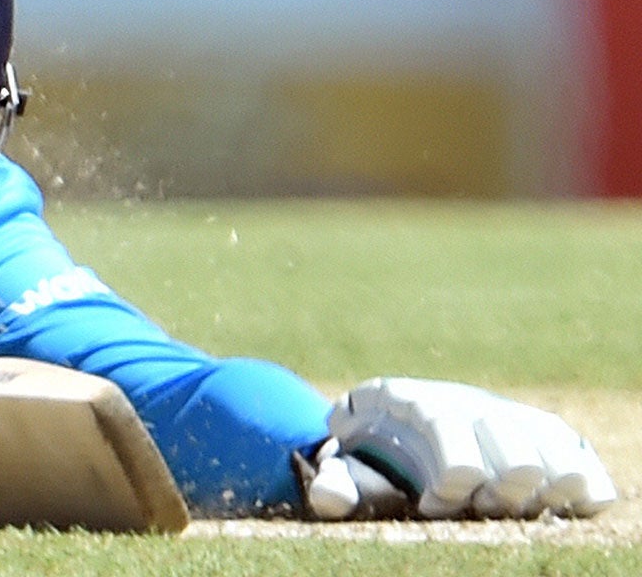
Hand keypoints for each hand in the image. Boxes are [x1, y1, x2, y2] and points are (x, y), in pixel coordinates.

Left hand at [301, 377, 617, 519]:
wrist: (400, 433)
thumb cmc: (374, 460)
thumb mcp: (352, 469)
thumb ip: (341, 484)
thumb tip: (327, 498)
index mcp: (409, 402)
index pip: (443, 429)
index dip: (447, 478)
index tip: (436, 506)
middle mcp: (460, 400)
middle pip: (505, 439)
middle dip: (500, 485)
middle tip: (485, 506)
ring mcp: (499, 413)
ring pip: (546, 443)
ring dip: (546, 483)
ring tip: (529, 507)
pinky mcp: (534, 431)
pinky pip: (569, 446)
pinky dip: (581, 477)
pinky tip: (578, 500)